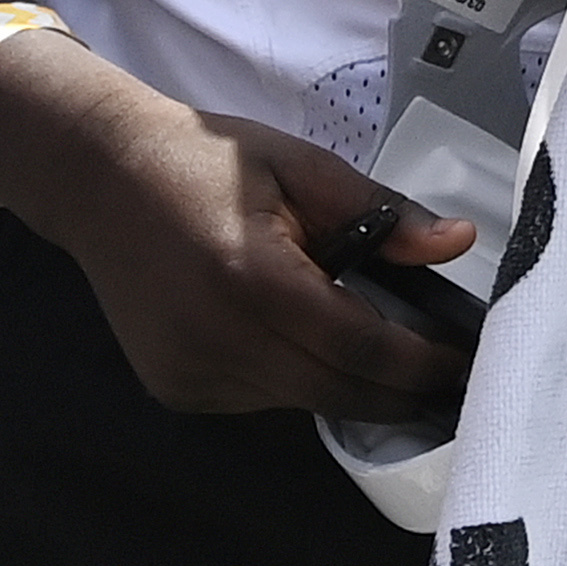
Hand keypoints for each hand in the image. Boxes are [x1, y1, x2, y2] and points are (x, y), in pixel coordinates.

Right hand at [0, 34, 478, 416]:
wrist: (101, 179)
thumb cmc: (207, 162)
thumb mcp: (301, 167)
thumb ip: (382, 213)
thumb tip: (457, 244)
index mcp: (254, 278)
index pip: (362, 348)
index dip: (422, 363)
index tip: (465, 359)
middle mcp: (219, 339)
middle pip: (338, 393)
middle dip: (401, 391)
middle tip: (447, 376)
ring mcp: (191, 373)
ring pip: (301, 403)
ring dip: (347, 386)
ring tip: (380, 351)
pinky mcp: (175, 389)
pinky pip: (261, 400)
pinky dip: (294, 381)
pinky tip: (297, 340)